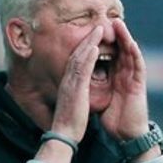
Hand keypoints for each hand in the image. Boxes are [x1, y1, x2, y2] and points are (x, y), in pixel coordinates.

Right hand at [49, 24, 103, 142]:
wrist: (63, 135)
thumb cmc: (69, 124)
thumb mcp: (72, 106)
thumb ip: (75, 97)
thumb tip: (77, 95)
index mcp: (68, 85)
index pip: (75, 62)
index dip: (84, 49)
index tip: (92, 39)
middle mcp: (67, 81)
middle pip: (77, 55)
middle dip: (87, 40)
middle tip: (96, 27)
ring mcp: (70, 84)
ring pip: (79, 58)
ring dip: (89, 43)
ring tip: (98, 30)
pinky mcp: (76, 89)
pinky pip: (82, 69)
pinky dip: (88, 57)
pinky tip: (95, 47)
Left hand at [100, 19, 149, 139]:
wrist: (125, 133)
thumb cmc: (113, 118)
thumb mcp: (97, 98)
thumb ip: (91, 88)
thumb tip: (77, 83)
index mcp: (113, 76)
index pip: (107, 54)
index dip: (100, 42)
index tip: (92, 29)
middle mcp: (124, 74)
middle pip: (119, 49)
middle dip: (114, 34)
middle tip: (106, 19)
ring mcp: (132, 77)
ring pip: (130, 53)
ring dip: (125, 37)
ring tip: (119, 23)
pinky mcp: (139, 84)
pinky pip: (138, 65)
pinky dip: (135, 53)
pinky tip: (131, 43)